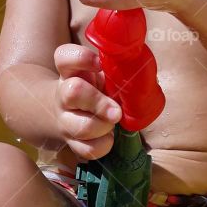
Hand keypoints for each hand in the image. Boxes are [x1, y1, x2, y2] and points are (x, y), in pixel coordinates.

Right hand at [52, 43, 121, 160]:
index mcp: (70, 72)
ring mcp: (65, 120)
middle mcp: (63, 95)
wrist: (67, 112)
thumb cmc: (92, 88)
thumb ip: (114, 70)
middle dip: (99, 102)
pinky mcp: (71, 142)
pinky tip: (108, 137)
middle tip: (117, 110)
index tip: (99, 64)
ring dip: (104, 126)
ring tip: (114, 122)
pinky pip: (86, 150)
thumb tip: (143, 76)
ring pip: (80, 127)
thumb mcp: (98, 73)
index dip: (82, 58)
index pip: (64, 57)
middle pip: (72, 93)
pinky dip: (103, 145)